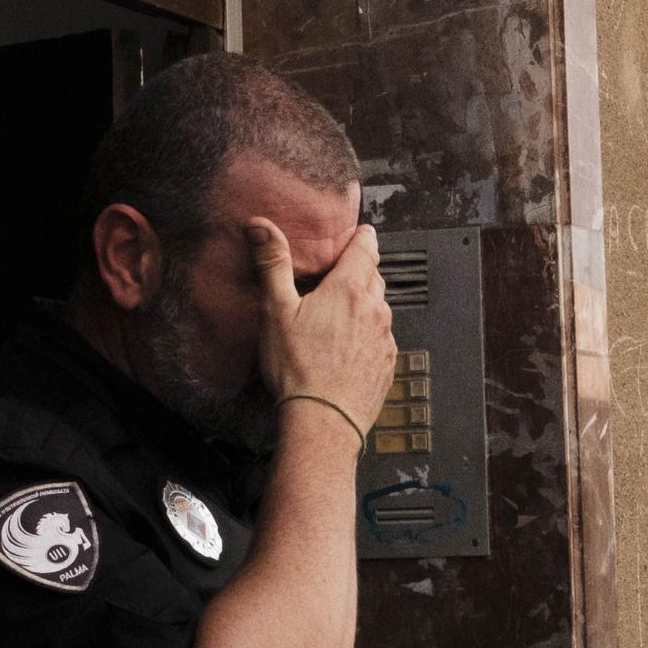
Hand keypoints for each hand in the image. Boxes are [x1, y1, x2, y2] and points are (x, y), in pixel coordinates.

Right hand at [245, 219, 395, 433]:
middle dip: (359, 272)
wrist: (323, 421)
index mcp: (349, 290)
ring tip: (337, 318)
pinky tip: (346, 349)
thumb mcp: (276, 311)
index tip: (358, 235)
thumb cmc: (298, 369)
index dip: (361, 238)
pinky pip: (381, 339)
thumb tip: (260, 226)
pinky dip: (368, 336)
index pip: (366, 247)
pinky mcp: (387, 363)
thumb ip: (272, 264)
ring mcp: (385, 338)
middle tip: (338, 276)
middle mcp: (375, 310)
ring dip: (363, 306)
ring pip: (379, 308)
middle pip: (374, 277)